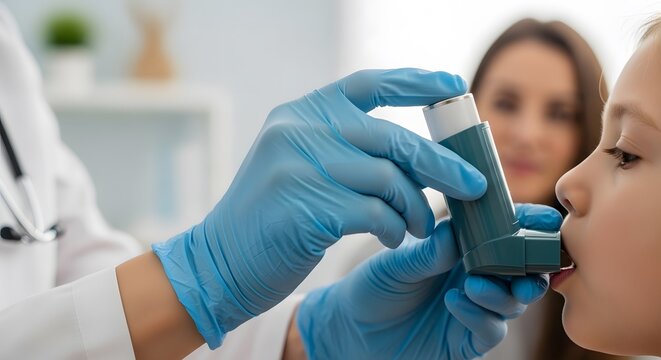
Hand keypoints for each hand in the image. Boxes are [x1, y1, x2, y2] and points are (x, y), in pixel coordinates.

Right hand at [152, 69, 486, 347]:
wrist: (220, 261)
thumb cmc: (273, 217)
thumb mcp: (302, 166)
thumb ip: (348, 150)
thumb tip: (422, 156)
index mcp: (300, 114)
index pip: (368, 83)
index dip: (417, 82)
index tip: (456, 88)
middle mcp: (298, 131)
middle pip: (391, 138)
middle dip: (441, 163)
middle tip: (474, 185)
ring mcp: (298, 166)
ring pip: (388, 179)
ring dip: (416, 208)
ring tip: (422, 226)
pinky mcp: (305, 207)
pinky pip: (375, 213)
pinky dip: (393, 228)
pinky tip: (391, 238)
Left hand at [296, 203, 561, 358]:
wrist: (353, 330)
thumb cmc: (374, 286)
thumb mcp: (396, 263)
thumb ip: (429, 251)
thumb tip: (458, 231)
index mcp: (463, 249)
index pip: (505, 235)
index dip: (528, 227)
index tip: (543, 220)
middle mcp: (475, 277)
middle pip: (523, 271)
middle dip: (531, 265)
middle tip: (523, 259)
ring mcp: (475, 309)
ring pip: (514, 302)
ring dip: (502, 291)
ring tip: (472, 283)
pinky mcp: (467, 339)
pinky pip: (491, 329)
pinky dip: (480, 316)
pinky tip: (454, 302)